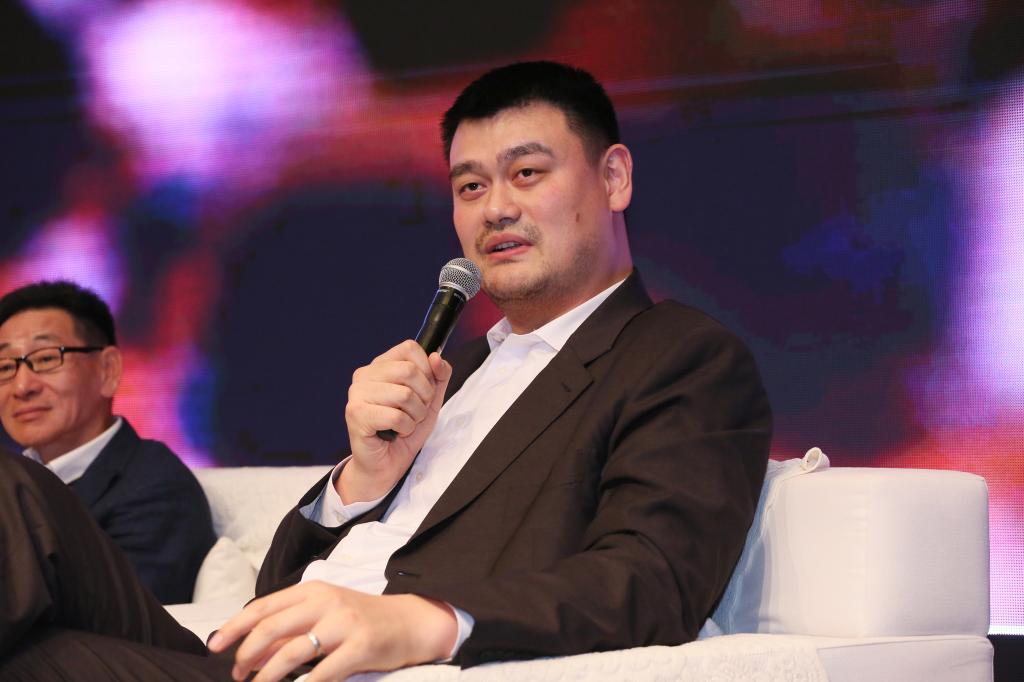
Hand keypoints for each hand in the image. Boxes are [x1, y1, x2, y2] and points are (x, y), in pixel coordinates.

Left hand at [208, 581, 456, 681]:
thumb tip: (250, 651)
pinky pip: (324, 672)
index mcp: (313, 589)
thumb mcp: (325, 612)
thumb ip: (290, 626)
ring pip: (291, 652)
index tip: (214, 646)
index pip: (262, 607)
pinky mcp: (361, 646)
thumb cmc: (361, 619)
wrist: (410, 621)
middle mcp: (326, 602)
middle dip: (246, 655)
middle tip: (237, 674)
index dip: (234, 628)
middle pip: (271, 628)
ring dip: (267, 676)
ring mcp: (344, 623)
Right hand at [340, 340, 451, 501]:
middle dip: (424, 396)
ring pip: (404, 394)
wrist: (385, 465)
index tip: (425, 390)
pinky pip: (396, 416)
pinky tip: (396, 433)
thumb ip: (438, 376)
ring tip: (405, 424)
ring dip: (415, 415)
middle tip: (416, 411)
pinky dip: (405, 428)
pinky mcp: (356, 414)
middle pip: (409, 370)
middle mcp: (364, 375)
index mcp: (380, 365)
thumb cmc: (405, 430)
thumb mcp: (430, 400)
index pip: (410, 348)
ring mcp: (357, 394)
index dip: (427, 370)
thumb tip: (437, 356)